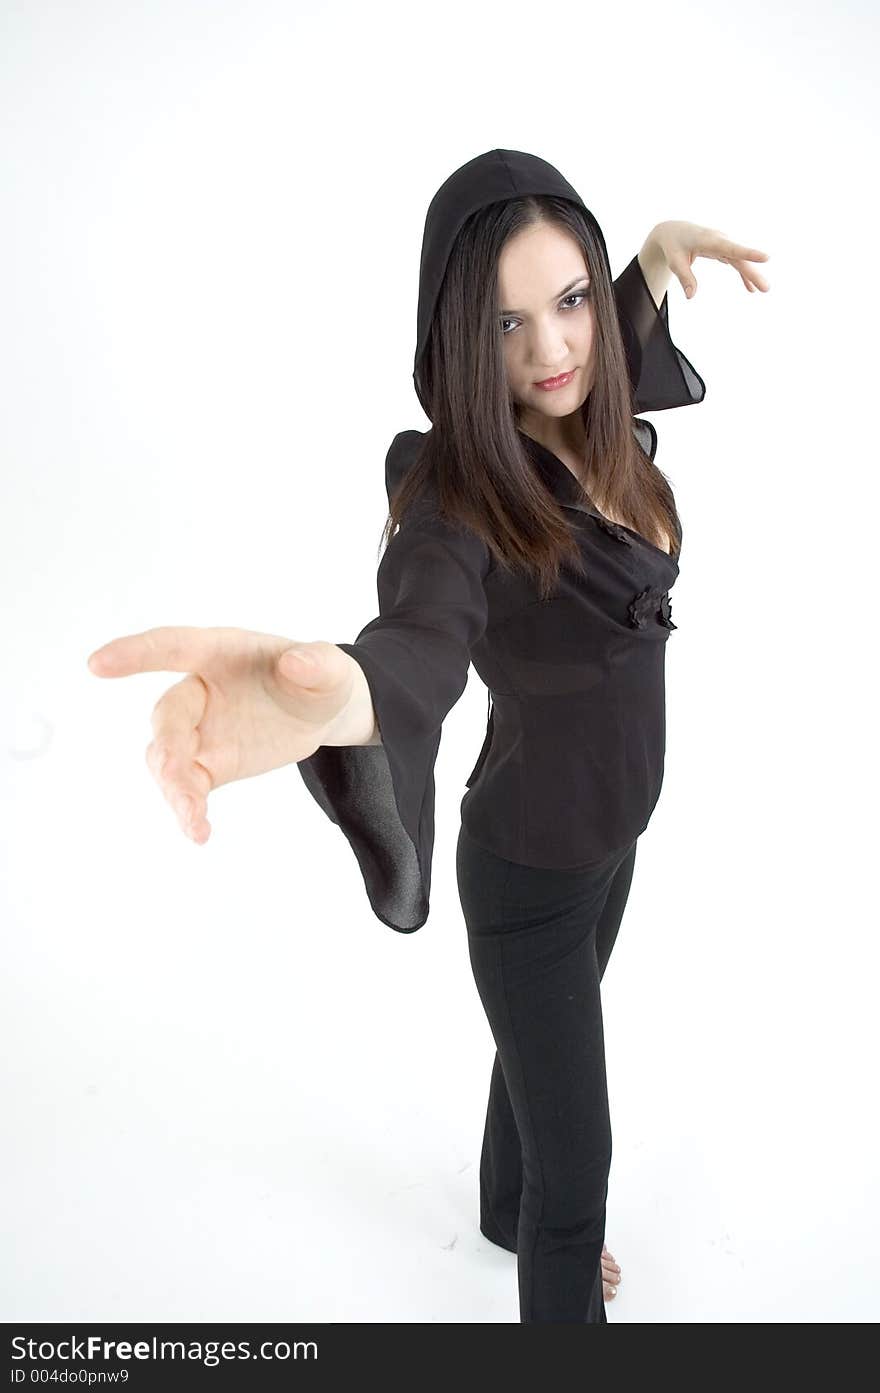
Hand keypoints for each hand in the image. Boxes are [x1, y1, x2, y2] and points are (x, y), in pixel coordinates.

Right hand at [87, 628, 355, 843]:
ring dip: (172, 787)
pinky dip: (187, 810)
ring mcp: (199, 729)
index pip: (172, 647)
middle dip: (169, 745)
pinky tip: (199, 832)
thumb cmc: (319, 677)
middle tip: (179, 777)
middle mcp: (200, 690)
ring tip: (192, 818)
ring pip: (166, 756)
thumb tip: (297, 662)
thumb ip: (317, 663)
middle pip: (168, 715)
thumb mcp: (330, 668)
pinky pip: (186, 787)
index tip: (98, 665)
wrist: (323, 711)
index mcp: (221, 653)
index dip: (136, 654)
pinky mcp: (207, 764)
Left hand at [650, 220, 769, 297]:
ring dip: (751, 275)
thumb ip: (684, 277)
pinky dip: (742, 275)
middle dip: (753, 272)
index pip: (731, 248)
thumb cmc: (673, 245)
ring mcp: (723, 244)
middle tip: (766, 288)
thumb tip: (691, 296)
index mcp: (709, 240)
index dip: (748, 253)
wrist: (673, 231)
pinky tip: (750, 288)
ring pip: (740, 260)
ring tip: (763, 290)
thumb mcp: (675, 262)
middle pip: (740, 258)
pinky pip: (736, 262)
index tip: (766, 258)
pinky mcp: (723, 250)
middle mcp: (720, 240)